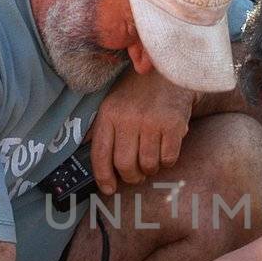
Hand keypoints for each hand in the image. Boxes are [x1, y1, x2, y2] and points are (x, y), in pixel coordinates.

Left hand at [89, 67, 195, 193]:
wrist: (170, 71)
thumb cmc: (138, 92)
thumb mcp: (113, 103)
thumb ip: (101, 129)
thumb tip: (87, 153)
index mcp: (109, 114)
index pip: (101, 154)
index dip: (104, 177)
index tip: (109, 189)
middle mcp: (128, 118)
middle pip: (125, 165)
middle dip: (132, 177)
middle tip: (136, 175)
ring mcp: (152, 121)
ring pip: (148, 165)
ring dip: (151, 169)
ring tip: (152, 160)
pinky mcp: (173, 124)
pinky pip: (168, 158)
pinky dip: (167, 161)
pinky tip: (165, 150)